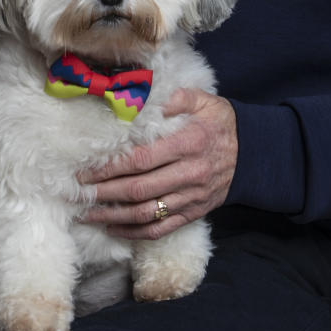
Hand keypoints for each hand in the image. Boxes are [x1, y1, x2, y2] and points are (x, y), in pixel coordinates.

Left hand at [78, 90, 237, 238]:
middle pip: (139, 189)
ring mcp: (191, 197)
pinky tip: (113, 228)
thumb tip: (148, 98)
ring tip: (86, 214)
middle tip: (76, 193)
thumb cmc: (220, 124)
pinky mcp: (193, 213)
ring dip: (113, 217)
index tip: (86, 169)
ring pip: (146, 213)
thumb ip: (178, 97)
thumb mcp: (205, 101)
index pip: (142, 159)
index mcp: (189, 144)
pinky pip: (160, 228)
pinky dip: (134, 233)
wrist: (253, 154)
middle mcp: (189, 174)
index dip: (111, 167)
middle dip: (103, 193)